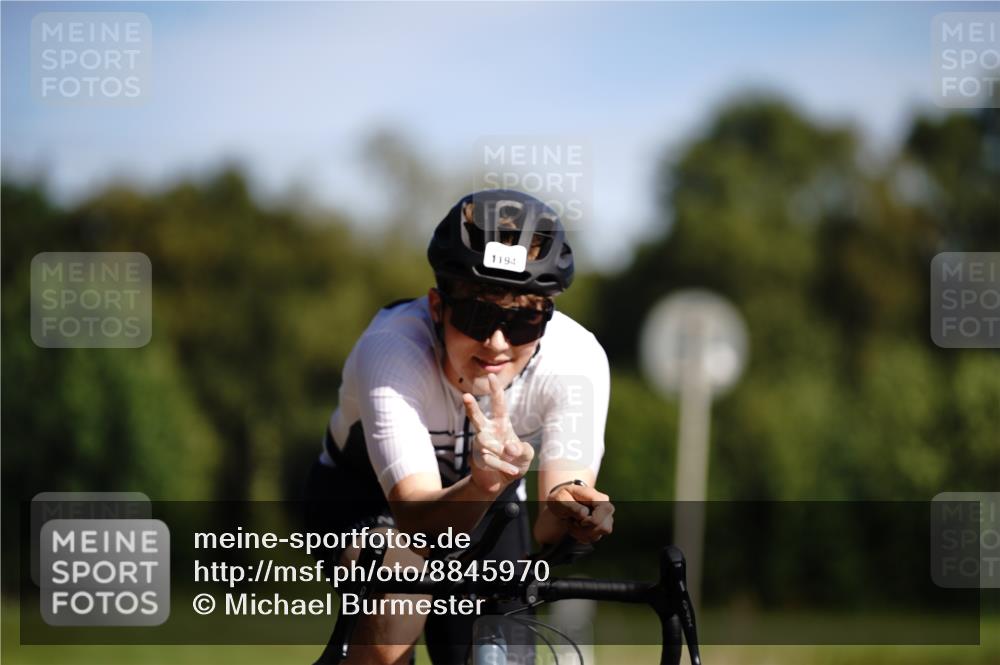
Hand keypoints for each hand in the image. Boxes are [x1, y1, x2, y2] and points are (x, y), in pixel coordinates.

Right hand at [464, 374, 534, 494]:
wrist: (502, 481)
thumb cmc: (515, 461)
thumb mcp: (526, 454)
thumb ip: (523, 450)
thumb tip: (508, 448)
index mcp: (501, 424)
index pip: (498, 404)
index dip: (495, 390)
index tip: (492, 375)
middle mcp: (488, 431)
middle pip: (476, 417)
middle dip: (471, 407)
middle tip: (466, 396)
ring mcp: (481, 444)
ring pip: (485, 442)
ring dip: (500, 451)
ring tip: (509, 458)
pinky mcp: (478, 458)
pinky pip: (490, 460)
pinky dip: (504, 466)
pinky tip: (512, 471)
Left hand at [547, 482, 613, 543]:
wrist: (562, 502)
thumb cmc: (562, 498)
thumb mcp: (561, 498)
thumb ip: (571, 505)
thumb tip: (584, 514)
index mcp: (597, 496)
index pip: (606, 509)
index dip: (593, 520)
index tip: (580, 521)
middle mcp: (605, 508)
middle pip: (605, 528)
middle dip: (585, 530)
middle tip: (573, 522)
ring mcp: (604, 519)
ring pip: (597, 536)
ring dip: (581, 533)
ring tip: (572, 524)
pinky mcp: (599, 528)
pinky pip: (592, 539)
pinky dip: (581, 536)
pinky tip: (575, 528)